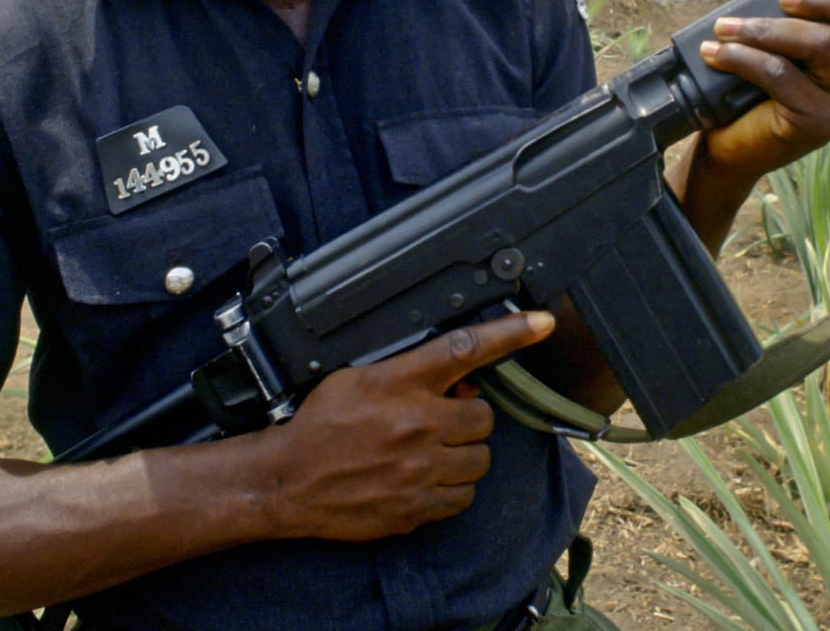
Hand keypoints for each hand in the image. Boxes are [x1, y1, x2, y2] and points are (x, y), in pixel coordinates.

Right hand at [253, 309, 555, 540]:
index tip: (542, 322)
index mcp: (399, 383)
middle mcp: (415, 424)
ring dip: (463, 455)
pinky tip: (425, 479)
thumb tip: (457, 382)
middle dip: (469, 420)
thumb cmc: (320, 425)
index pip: (464, 349)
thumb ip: (409, 374)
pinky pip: (463, 498)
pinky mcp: (417, 507)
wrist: (288, 482)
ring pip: (479, 460)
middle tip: (442, 422)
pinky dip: (452, 489)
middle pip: (483, 418)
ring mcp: (419, 470)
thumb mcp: (357, 378)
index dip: (509, 333)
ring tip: (432, 453)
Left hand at [692, 0, 829, 184]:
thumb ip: (815, 19)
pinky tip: (717, 51)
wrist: (732, 146)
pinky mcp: (819, 124)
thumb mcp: (795, 46)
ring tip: (726, 27)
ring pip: (820, 43)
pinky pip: (781, 73)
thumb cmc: (762, 85)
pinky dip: (741, 56)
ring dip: (765, 29)